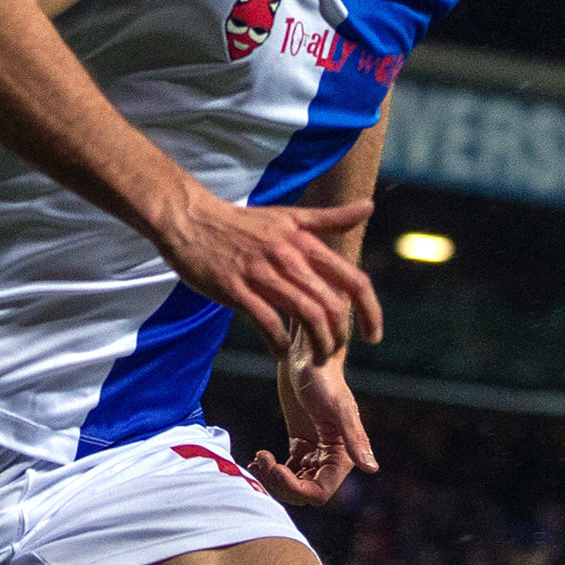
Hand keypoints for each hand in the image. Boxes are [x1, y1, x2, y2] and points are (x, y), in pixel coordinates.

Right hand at [154, 191, 382, 361]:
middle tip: (332, 351)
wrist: (191, 219)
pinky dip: (279, 345)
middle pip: (332, 306)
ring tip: (314, 358)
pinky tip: (280, 354)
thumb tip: (370, 206)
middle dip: (339, 337)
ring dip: (316, 345)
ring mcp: (262, 274)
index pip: (353, 280)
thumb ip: (330, 218)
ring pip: (306, 315)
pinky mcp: (235, 289)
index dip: (371, 312)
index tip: (374, 336)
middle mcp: (289, 258)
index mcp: (305, 243)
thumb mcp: (290, 216)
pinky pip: (267, 323)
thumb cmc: (242, 222)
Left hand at [250, 333, 376, 505]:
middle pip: (302, 492)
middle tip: (262, 461)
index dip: (296, 488)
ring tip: (257, 459)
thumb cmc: (326, 378)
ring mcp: (314, 454)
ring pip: (292, 484)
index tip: (276, 469)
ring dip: (272, 479)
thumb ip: (355, 438)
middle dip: (280, 483)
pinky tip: (257, 458)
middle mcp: (331, 459)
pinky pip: (285, 471)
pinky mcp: (300, 445)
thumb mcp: (339, 408)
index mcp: (344, 456)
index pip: (319, 492)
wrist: (308, 357)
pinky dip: (271, 470)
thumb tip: (372, 468)